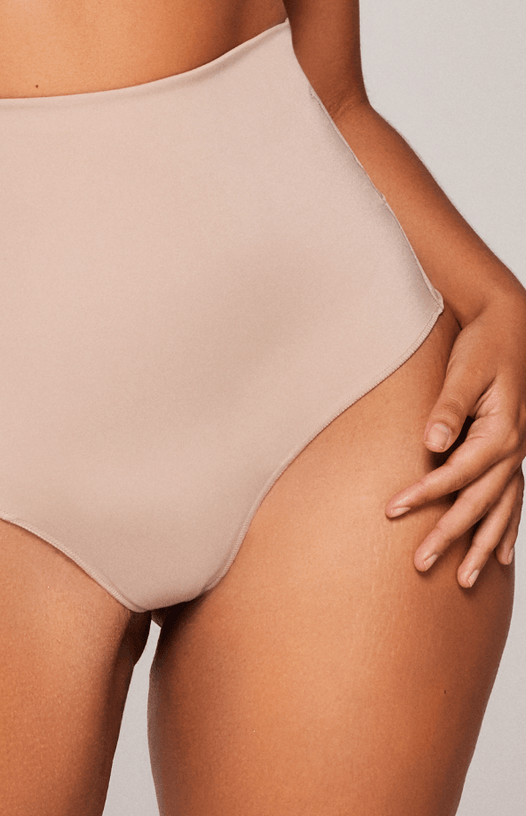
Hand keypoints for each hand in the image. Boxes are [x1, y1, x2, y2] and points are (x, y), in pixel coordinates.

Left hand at [386, 290, 525, 586]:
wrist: (510, 324)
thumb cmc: (483, 346)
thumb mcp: (464, 371)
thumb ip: (447, 408)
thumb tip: (430, 442)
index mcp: (500, 432)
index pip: (457, 474)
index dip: (425, 494)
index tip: (392, 509)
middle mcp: (514, 449)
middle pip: (479, 503)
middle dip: (450, 535)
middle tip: (421, 564)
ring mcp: (517, 454)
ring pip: (501, 510)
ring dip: (482, 545)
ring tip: (463, 580)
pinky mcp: (512, 451)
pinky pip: (512, 500)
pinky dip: (506, 529)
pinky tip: (500, 557)